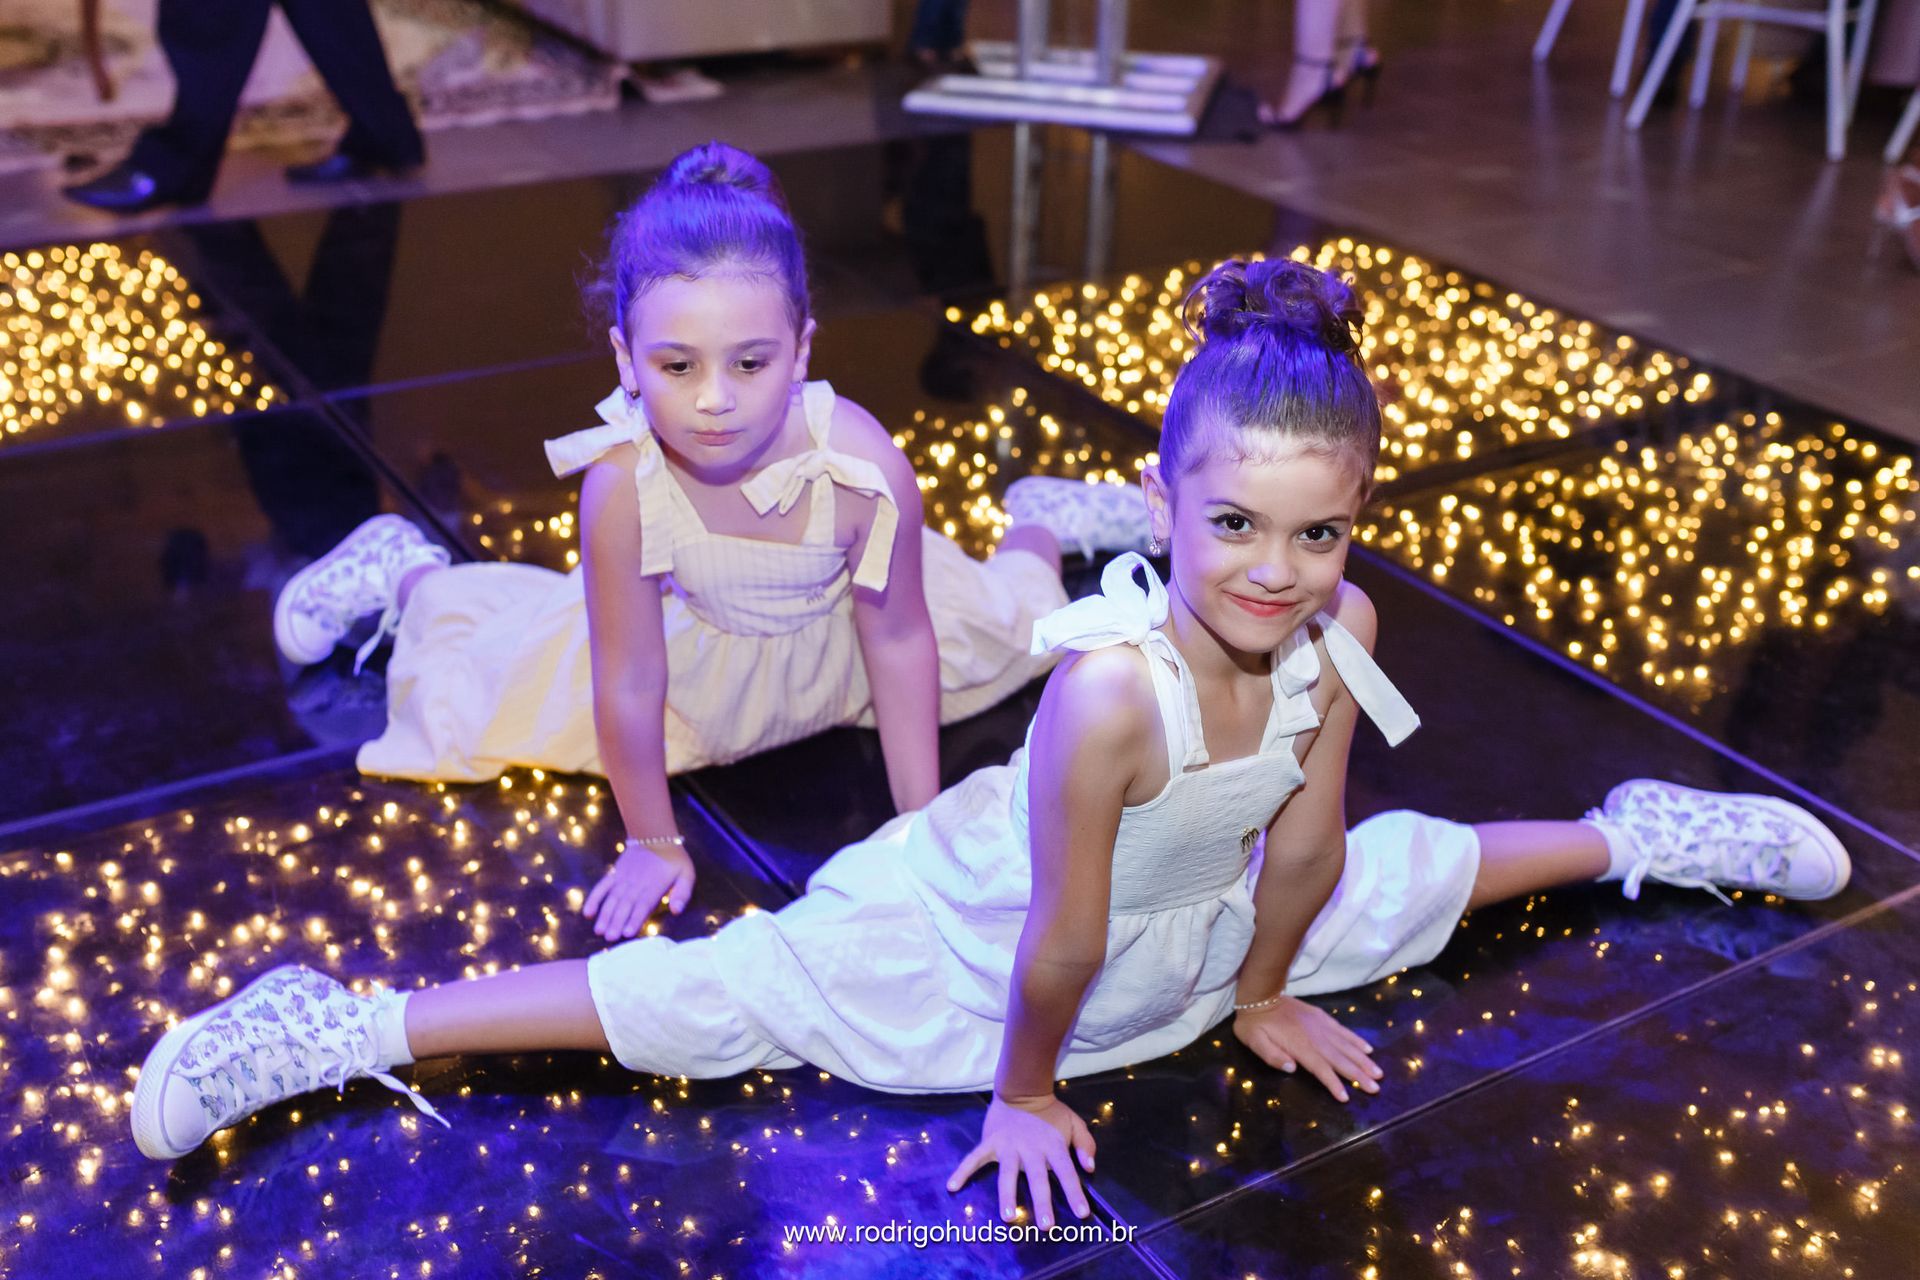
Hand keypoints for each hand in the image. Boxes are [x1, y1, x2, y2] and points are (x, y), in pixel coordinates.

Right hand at [582, 841, 695, 939]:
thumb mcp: (687, 874)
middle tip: (610, 938)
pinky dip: (594, 899)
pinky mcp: (615, 873)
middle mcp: (637, 883)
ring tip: (599, 931)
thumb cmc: (674, 859)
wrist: (656, 835)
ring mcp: (623, 878)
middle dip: (617, 921)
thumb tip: (676, 911)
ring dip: (605, 915)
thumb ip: (683, 893)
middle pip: (625, 904)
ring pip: (612, 898)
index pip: (644, 904)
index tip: (628, 933)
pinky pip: (602, 886)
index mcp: (655, 885)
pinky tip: (588, 913)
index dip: (635, 918)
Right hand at [947, 1094, 1095, 1229]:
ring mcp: (1008, 1146)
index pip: (1067, 1172)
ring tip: (1008, 1217)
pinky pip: (974, 1158)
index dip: (1075, 1193)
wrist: (1022, 1089)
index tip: (1082, 1214)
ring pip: (1008, 1174)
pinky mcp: (990, 1142)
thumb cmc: (1050, 1113)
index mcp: (1053, 1146)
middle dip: (1042, 1202)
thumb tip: (1090, 1168)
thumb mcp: (1074, 1123)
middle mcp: (1031, 1149)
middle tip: (1045, 1226)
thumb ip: (1085, 1144)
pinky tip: (952, 1186)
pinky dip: (963, 1171)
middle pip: (1038, 1179)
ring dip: (1008, 1195)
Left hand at [1233, 995, 1381, 1101]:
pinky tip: (1368, 1049)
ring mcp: (1320, 1025)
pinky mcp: (1322, 1017)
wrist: (1260, 994)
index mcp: (1299, 1045)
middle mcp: (1315, 1036)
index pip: (1320, 1068)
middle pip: (1340, 1058)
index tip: (1346, 1097)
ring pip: (1346, 1045)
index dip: (1333, 1083)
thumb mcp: (1254, 1041)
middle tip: (1376, 1088)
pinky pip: (1343, 1031)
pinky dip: (1356, 1040)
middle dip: (1358, 1075)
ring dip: (1363, 1060)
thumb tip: (1292, 1068)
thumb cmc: (1254, 1024)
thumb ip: (1271, 1056)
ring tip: (1378, 1073)